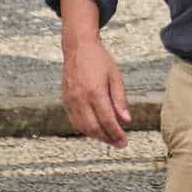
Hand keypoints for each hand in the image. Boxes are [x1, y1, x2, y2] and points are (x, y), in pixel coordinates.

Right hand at [62, 31, 131, 147]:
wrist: (78, 47)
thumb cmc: (99, 60)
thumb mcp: (115, 76)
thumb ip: (120, 99)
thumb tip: (126, 120)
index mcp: (95, 91)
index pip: (107, 120)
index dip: (116, 134)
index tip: (124, 141)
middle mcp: (80, 98)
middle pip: (94, 128)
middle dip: (107, 139)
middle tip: (119, 144)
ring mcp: (71, 100)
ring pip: (82, 128)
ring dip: (97, 136)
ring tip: (109, 138)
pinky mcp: (65, 100)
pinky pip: (75, 121)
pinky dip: (86, 129)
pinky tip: (96, 129)